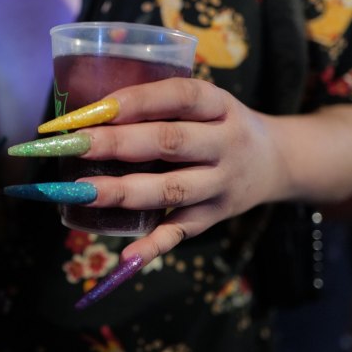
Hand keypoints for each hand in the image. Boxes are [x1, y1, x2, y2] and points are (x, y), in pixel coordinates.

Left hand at [8, 76, 351, 307]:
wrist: (277, 161)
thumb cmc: (223, 126)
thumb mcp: (209, 103)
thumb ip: (163, 104)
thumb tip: (91, 111)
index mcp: (221, 106)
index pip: (181, 95)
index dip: (138, 99)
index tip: (95, 106)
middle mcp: (225, 144)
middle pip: (171, 142)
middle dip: (119, 144)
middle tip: (74, 145)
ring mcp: (222, 185)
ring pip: (172, 189)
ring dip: (125, 191)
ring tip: (81, 192)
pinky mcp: (215, 216)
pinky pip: (183, 231)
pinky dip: (155, 245)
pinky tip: (126, 256)